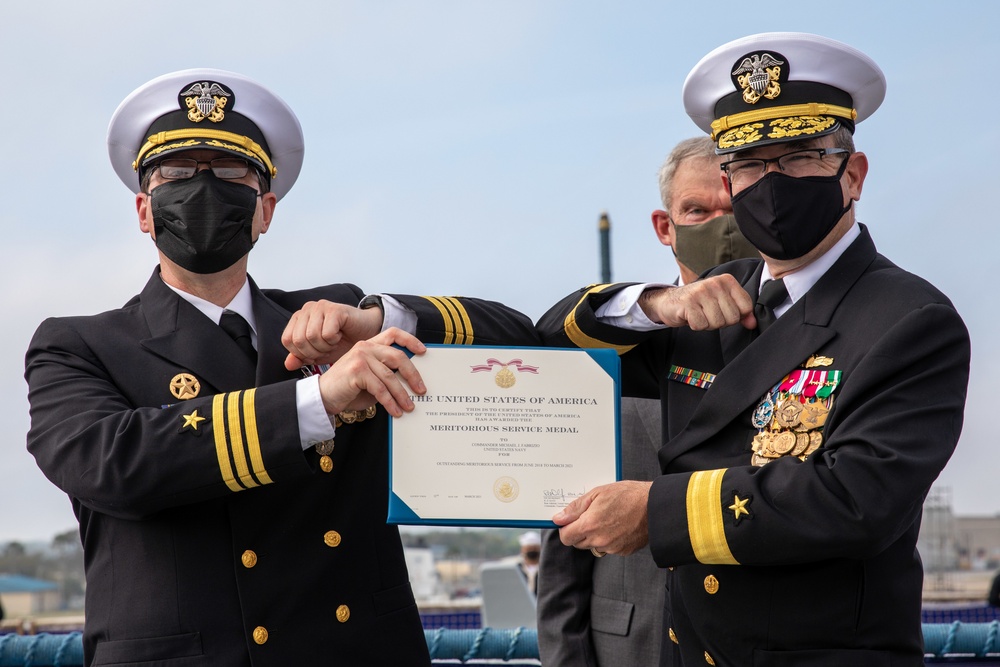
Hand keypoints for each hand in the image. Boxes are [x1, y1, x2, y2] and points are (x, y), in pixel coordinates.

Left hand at [282, 300, 383, 370]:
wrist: (365, 332)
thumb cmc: (342, 341)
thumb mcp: (318, 354)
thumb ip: (301, 358)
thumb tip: (288, 364)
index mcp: (298, 318)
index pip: (287, 340)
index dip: (301, 354)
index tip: (315, 354)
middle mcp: (307, 309)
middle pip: (298, 339)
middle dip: (314, 352)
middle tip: (326, 349)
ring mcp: (320, 307)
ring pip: (312, 336)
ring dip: (325, 347)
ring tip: (333, 342)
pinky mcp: (334, 309)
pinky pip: (327, 334)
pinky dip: (334, 341)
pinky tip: (340, 336)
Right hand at [316, 327, 426, 417]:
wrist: (322, 397)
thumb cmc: (348, 389)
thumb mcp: (371, 379)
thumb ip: (387, 375)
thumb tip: (411, 383)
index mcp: (369, 344)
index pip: (393, 334)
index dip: (410, 340)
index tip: (424, 351)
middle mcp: (365, 347)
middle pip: (398, 357)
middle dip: (413, 375)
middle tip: (421, 390)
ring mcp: (360, 357)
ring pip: (390, 376)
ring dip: (402, 394)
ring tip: (409, 407)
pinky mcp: (357, 371)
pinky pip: (380, 388)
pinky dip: (390, 402)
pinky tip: (395, 411)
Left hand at [553, 480, 651, 555]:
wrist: (655, 506)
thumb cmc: (628, 495)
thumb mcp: (598, 493)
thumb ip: (575, 508)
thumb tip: (558, 518)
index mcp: (589, 525)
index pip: (565, 537)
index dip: (565, 528)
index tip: (570, 521)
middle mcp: (599, 540)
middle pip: (578, 543)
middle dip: (579, 531)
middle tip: (591, 516)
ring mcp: (612, 548)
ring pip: (593, 546)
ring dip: (594, 535)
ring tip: (607, 518)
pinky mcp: (623, 551)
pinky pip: (609, 548)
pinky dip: (609, 539)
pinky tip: (618, 525)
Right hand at [640, 275, 754, 330]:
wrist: (670, 301)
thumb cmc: (699, 303)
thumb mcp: (722, 303)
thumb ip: (740, 312)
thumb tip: (753, 323)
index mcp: (727, 280)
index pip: (746, 307)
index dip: (736, 316)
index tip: (723, 311)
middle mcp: (715, 283)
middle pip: (732, 318)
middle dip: (720, 321)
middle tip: (708, 313)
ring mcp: (701, 292)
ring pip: (717, 322)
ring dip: (707, 324)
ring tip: (699, 314)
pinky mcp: (688, 303)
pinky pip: (701, 325)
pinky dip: (696, 325)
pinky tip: (691, 316)